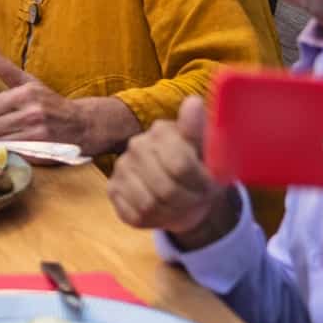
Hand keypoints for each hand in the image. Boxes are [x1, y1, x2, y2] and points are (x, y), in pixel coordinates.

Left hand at [0, 43, 130, 153]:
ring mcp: (36, 134)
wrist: (83, 125)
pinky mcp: (40, 152)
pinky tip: (27, 141)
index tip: (4, 110)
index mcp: (26, 93)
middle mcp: (32, 113)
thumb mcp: (29, 83)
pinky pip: (12, 152)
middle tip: (13, 121)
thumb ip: (5, 67)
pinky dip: (16, 149)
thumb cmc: (51, 103)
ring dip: (7, 137)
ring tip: (21, 131)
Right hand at [108, 98, 241, 247]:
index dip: (201, 184)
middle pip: (166, 190)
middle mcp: (137, 145)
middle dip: (187, 200)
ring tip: (179, 203)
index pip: (181, 166)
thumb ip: (199, 129)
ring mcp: (122, 167)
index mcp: (162, 131)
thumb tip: (193, 102)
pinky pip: (134, 216)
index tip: (209, 185)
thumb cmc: (199, 171)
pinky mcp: (113, 189)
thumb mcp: (209, 154)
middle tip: (195, 197)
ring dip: (171, 212)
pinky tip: (161, 209)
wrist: (185, 192)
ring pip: (149, 205)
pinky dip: (153, 220)